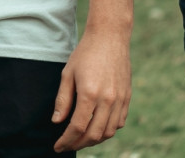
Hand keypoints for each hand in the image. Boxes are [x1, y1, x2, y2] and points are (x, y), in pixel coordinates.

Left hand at [51, 27, 131, 151]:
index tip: (58, 146)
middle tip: (67, 145)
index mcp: (90, 94)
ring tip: (81, 139)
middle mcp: (108, 100)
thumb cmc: (85, 53)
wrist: (110, 38)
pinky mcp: (127, 98)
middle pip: (94, 134)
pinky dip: (108, 130)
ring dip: (94, 140)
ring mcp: (120, 100)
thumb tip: (57, 122)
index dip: (67, 140)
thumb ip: (63, 100)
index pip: (77, 127)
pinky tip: (97, 128)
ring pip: (109, 132)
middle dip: (79, 144)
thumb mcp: (67, 74)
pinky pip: (119, 122)